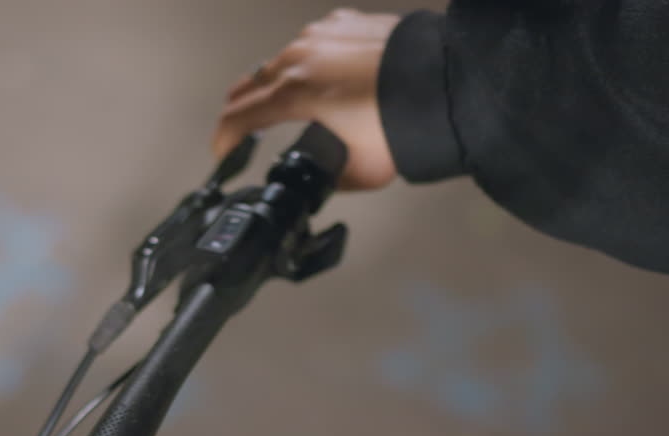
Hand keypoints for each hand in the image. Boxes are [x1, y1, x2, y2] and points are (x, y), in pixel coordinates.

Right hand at [212, 8, 402, 191]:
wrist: (446, 81)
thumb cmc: (409, 119)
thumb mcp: (362, 171)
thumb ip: (332, 176)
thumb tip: (329, 178)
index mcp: (295, 93)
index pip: (239, 116)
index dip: (223, 139)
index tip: (221, 152)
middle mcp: (301, 58)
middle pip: (251, 84)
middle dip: (241, 109)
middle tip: (239, 128)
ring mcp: (322, 35)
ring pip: (281, 61)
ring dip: (275, 83)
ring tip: (281, 102)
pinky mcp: (345, 23)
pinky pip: (314, 43)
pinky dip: (310, 62)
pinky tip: (322, 77)